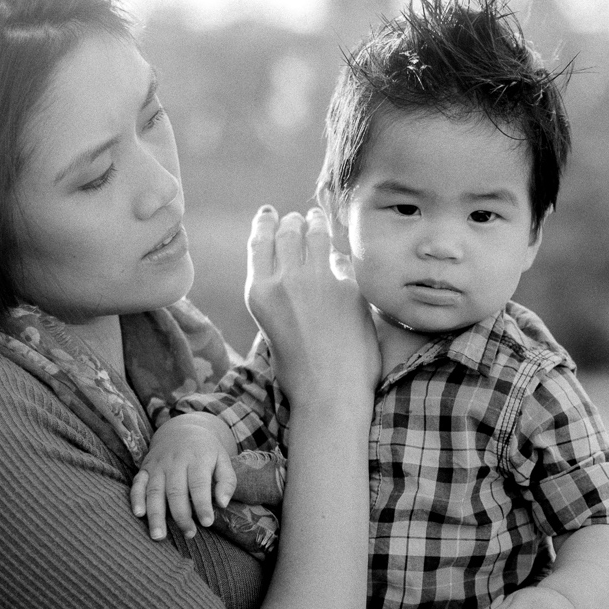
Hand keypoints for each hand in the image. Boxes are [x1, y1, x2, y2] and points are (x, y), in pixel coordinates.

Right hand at [130, 415, 235, 539]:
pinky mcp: (145, 468)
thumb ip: (227, 481)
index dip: (202, 504)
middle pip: (175, 491)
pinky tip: (138, 514)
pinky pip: (137, 484)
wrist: (182, 428)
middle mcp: (175, 461)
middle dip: (181, 515)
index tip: (207, 523)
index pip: (199, 484)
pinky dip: (136, 498)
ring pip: (155, 491)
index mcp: (197, 458)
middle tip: (189, 534)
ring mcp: (158, 465)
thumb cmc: (206, 451)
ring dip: (156, 515)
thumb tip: (222, 503)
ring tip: (159, 536)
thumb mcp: (223, 459)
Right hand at [244, 206, 378, 408]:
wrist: (329, 394)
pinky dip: (338, 257)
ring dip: (316, 223)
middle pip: (288, 231)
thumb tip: (294, 273)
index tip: (270, 214)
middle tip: (299, 218)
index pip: (259, 242)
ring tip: (318, 220)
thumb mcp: (272, 329)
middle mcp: (284, 280)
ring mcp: (318, 281)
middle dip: (293, 220)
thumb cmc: (299, 373)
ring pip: (316, 234)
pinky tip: (339, 255)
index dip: (265, 223)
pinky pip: (342, 260)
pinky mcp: (349, 287)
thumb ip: (279, 298)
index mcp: (259, 292)